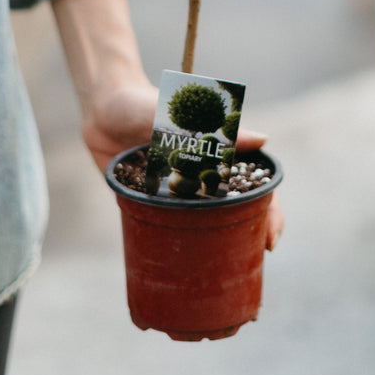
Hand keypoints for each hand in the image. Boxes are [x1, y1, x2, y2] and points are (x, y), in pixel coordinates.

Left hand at [52, 0, 282, 251]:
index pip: (253, 184)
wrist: (103, 107)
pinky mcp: (148, 200)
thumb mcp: (182, 119)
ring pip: (204, 222)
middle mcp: (200, 174)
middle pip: (235, 208)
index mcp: (215, 153)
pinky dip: (177, 244)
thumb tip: (264, 139)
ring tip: (225, 271)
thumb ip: (219, 131)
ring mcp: (175, 190)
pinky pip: (166, 225)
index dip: (268, 211)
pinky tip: (181, 266)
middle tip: (256, 259)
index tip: (271, 238)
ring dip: (218, 244)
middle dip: (251, 234)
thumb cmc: (146, 103)